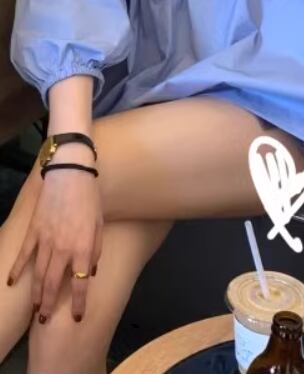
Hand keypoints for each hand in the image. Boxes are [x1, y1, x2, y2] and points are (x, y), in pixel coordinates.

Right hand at [7, 150, 102, 322]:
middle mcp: (63, 249)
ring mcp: (45, 241)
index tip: (76, 317)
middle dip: (50, 305)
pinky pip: (24, 255)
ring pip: (38, 275)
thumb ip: (95, 249)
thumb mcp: (100, 224)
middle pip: (54, 285)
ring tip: (35, 309)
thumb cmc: (90, 197)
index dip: (78, 303)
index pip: (80, 284)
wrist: (70, 173)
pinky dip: (18, 270)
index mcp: (82, 247)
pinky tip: (12, 282)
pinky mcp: (33, 231)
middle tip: (46, 320)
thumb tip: (90, 271)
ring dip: (36, 294)